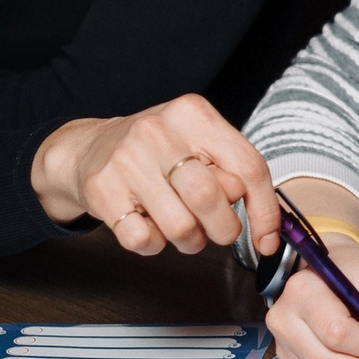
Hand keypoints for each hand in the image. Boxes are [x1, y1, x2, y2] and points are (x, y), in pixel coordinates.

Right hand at [30, 96, 281, 258]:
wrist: (89, 148)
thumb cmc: (157, 151)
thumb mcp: (198, 144)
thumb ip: (231, 172)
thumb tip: (263, 221)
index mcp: (193, 114)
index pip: (248, 167)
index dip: (265, 211)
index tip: (268, 239)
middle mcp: (158, 132)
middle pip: (211, 198)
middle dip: (224, 229)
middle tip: (218, 230)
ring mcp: (126, 161)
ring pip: (180, 227)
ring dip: (190, 241)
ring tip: (183, 227)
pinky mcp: (102, 191)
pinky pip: (144, 240)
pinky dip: (154, 245)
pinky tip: (150, 225)